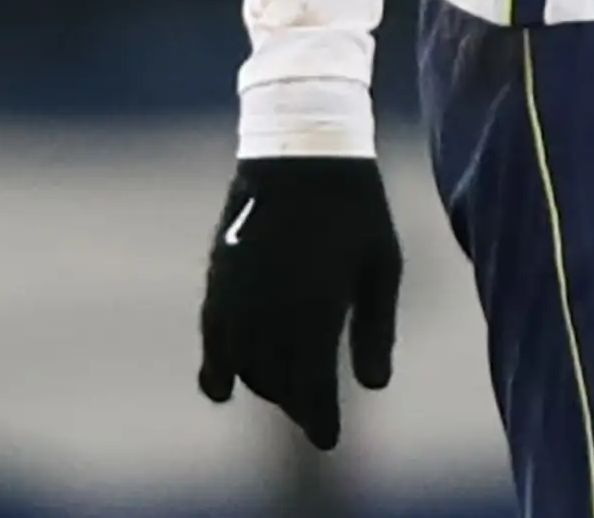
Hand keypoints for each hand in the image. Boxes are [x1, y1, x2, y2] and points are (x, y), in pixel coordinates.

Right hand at [197, 157, 400, 448]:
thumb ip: (376, 328)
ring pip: (245, 366)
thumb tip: (374, 386)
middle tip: (316, 417)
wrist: (302, 154)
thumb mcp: (381, 266)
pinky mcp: (218, 283)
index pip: (311, 387)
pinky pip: (212, 340)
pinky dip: (216, 369)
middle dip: (297, 404)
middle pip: (278, 381)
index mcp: (316, 310)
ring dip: (265, 386)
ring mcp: (239, 298)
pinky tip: (220, 390)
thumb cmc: (356, 209)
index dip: (319, 419)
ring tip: (288, 394)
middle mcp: (271, 312)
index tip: (328, 440)